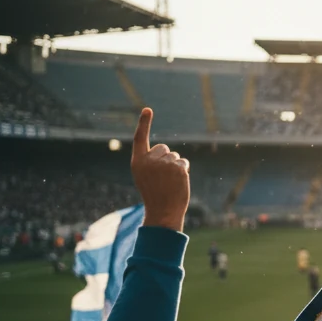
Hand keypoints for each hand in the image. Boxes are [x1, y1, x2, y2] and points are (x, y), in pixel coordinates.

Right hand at [129, 108, 189, 231]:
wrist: (163, 211)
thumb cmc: (154, 195)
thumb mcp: (145, 176)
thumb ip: (151, 162)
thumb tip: (166, 151)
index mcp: (137, 161)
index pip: (140, 138)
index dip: (144, 123)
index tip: (148, 109)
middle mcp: (149, 160)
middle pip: (164, 148)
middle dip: (167, 158)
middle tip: (163, 177)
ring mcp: (164, 163)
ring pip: (175, 156)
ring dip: (176, 166)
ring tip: (170, 182)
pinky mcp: (178, 167)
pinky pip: (184, 162)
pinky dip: (184, 171)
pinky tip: (178, 182)